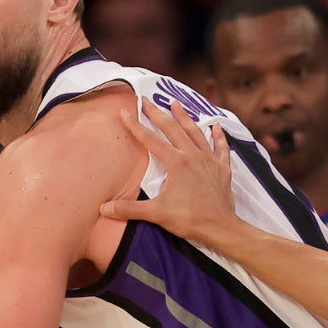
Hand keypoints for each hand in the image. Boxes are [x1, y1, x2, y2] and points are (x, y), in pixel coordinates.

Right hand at [100, 98, 238, 245]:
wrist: (221, 227)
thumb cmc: (190, 219)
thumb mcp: (157, 214)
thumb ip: (130, 209)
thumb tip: (104, 208)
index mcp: (176, 163)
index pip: (150, 139)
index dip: (135, 125)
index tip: (126, 110)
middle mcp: (192, 156)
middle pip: (172, 129)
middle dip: (157, 113)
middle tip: (146, 100)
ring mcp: (209, 161)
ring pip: (195, 133)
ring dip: (185, 118)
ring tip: (176, 104)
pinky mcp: (222, 169)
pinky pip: (220, 148)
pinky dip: (218, 137)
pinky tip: (217, 127)